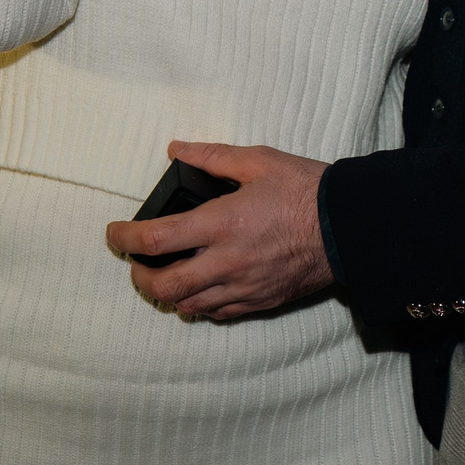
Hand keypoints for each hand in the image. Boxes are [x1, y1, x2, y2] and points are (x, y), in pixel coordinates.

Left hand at [104, 141, 333, 319]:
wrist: (350, 226)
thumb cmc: (306, 189)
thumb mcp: (258, 160)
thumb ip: (212, 156)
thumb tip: (177, 150)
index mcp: (222, 223)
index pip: (155, 240)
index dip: (124, 240)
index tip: (114, 233)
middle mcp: (227, 261)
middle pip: (165, 286)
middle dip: (139, 278)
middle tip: (135, 263)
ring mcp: (244, 287)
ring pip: (188, 306)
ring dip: (167, 294)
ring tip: (164, 276)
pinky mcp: (260, 301)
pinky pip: (218, 314)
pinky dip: (199, 304)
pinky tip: (199, 288)